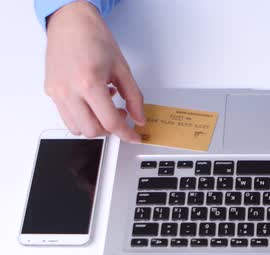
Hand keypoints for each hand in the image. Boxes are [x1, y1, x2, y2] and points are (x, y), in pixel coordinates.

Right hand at [44, 1, 143, 141]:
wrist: (71, 23)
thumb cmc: (94, 39)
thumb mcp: (122, 68)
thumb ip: (134, 97)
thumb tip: (139, 118)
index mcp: (89, 83)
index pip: (110, 122)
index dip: (126, 133)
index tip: (133, 137)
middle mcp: (68, 91)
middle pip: (91, 130)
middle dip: (109, 129)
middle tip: (120, 116)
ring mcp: (56, 92)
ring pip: (76, 128)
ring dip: (94, 125)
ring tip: (105, 107)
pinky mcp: (50, 91)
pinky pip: (66, 116)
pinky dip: (82, 117)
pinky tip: (92, 101)